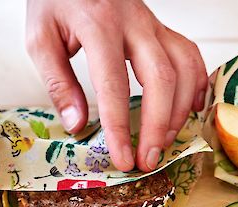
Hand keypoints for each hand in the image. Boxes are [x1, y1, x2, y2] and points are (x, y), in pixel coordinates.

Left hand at [26, 0, 207, 171]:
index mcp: (99, 25)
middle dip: (157, 126)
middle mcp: (134, 23)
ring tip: (163, 142)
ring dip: (178, 111)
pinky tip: (188, 110)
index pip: (114, 84)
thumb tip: (78, 126)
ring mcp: (153, 24)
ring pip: (183, 67)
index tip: (123, 159)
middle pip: (161, 78)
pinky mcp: (162, 27)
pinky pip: (190, 55)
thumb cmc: (55, 2)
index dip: (120, 127)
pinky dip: (196, 84)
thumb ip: (58, 82)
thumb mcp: (41, 39)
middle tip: (148, 160)